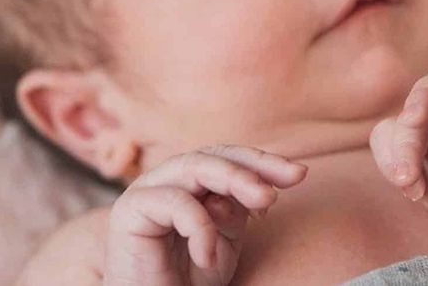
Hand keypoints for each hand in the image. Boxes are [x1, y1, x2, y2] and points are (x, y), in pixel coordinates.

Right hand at [103, 145, 306, 285]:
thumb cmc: (187, 277)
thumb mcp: (225, 239)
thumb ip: (236, 209)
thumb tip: (256, 188)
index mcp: (188, 182)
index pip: (227, 158)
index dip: (262, 162)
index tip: (299, 174)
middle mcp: (166, 179)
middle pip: (212, 155)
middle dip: (253, 166)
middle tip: (289, 180)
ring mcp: (145, 190)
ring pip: (193, 166)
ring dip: (235, 180)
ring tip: (265, 201)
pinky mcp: (129, 210)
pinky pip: (174, 202)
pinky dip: (199, 226)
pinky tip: (207, 256)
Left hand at [370, 41, 427, 235]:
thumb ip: (419, 184)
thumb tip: (405, 176)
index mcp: (425, 130)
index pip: (392, 129)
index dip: (392, 156)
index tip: (411, 188)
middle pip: (414, 107)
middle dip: (405, 141)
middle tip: (408, 176)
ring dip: (422, 102)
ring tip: (414, 118)